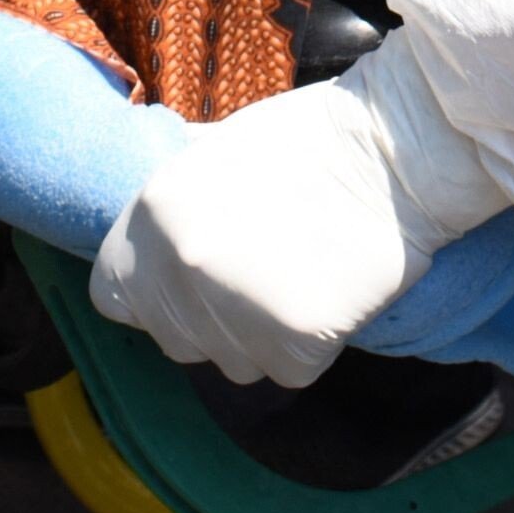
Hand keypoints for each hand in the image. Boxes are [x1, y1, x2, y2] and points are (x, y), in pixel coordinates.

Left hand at [91, 59, 502, 389]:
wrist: (399, 150)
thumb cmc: (314, 141)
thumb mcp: (216, 151)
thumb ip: (175, 204)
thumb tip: (153, 234)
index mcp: (155, 212)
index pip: (114, 295)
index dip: (152, 295)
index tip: (187, 286)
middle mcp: (183, 266)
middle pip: (176, 339)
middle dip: (214, 320)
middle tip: (265, 276)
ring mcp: (236, 309)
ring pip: (233, 363)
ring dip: (264, 337)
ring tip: (304, 276)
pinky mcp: (294, 342)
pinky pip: (288, 371)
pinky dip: (312, 347)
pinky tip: (332, 294)